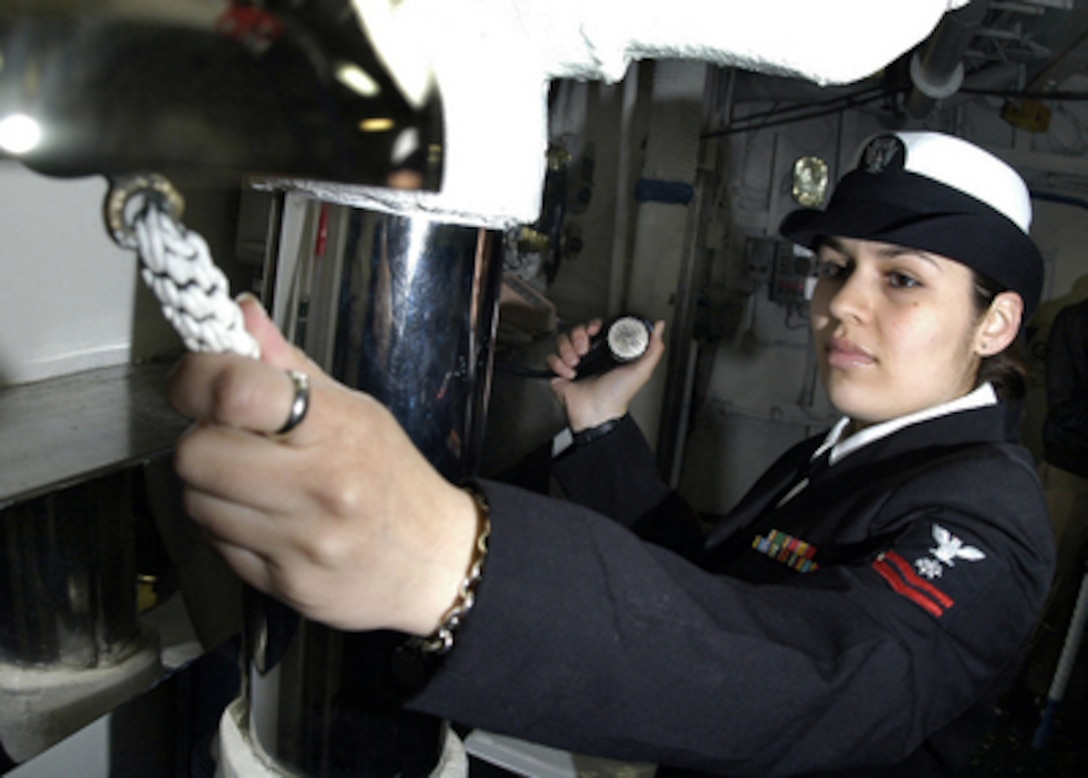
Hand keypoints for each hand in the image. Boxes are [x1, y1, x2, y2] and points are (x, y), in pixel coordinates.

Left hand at [166, 296, 477, 634]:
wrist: (434, 561)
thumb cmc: (393, 479)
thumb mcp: (356, 411)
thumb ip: (290, 367)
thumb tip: (241, 316)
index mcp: (339, 430)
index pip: (237, 394)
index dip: (196, 380)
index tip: (194, 378)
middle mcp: (320, 488)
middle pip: (197, 454)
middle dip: (201, 440)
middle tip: (230, 439)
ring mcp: (300, 542)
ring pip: (196, 502)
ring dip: (210, 486)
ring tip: (252, 482)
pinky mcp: (283, 584)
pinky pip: (215, 545)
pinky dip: (226, 526)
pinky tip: (265, 518)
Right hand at [546, 318, 666, 431]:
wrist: (597, 412)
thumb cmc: (618, 396)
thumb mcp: (641, 370)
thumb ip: (653, 348)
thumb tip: (660, 327)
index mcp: (605, 352)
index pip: (595, 328)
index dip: (592, 325)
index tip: (594, 330)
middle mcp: (589, 355)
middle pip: (576, 331)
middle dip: (579, 337)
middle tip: (585, 350)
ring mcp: (573, 363)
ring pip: (563, 341)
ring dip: (568, 351)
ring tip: (576, 364)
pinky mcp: (560, 372)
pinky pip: (552, 357)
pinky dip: (559, 365)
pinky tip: (569, 374)